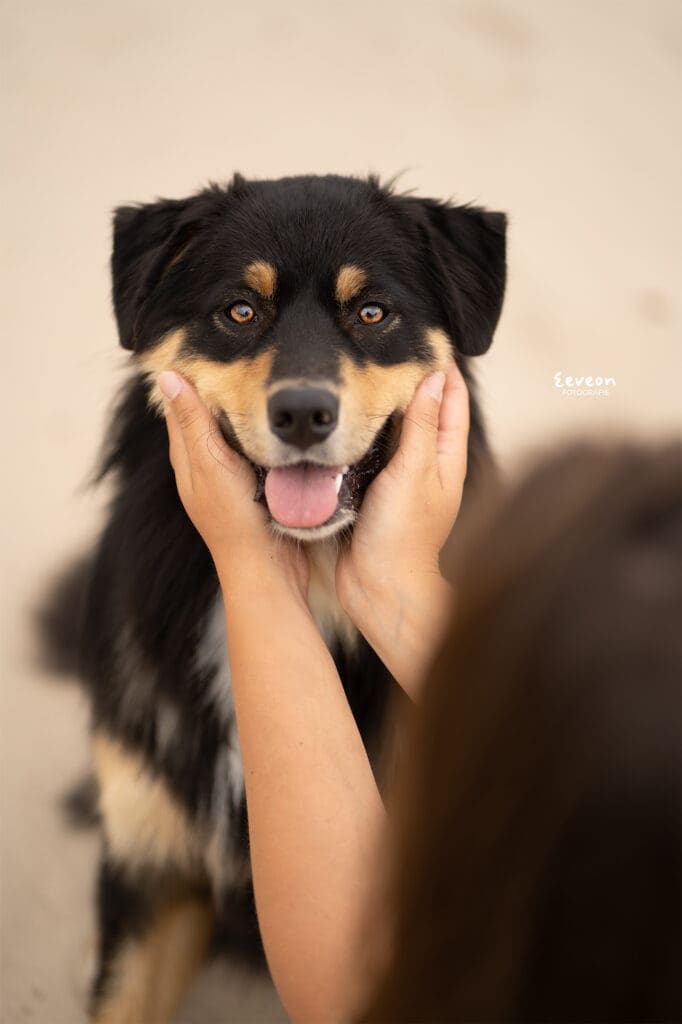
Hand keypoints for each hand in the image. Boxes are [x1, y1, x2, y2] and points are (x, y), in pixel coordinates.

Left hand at [159, 371, 308, 599]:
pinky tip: (281, 422)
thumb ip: (192, 422)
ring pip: (235, 431)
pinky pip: (257, 450)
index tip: (205, 343)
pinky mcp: (256, 488)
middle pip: (207, 415)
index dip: (188, 374)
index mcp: (187, 457)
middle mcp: (205, 466)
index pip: (180, 404)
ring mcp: (231, 478)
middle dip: (218, 386)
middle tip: (241, 350)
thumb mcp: (211, 464)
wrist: (268, 570)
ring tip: (263, 376)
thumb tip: (167, 377)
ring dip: (245, 408)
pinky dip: (263, 432)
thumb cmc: (236, 521)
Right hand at [335, 362, 468, 696]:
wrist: (379, 588)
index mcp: (446, 458)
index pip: (452, 399)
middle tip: (387, 345)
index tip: (427, 334)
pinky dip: (364, 432)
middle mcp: (427, 465)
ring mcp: (401, 480)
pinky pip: (372, 453)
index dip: (443, 366)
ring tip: (363, 370)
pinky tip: (344, 420)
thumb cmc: (402, 536)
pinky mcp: (375, 493)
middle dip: (411, 379)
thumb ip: (421, 426)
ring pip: (395, 430)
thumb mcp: (413, 473)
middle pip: (424, 410)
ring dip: (384, 405)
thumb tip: (433, 379)